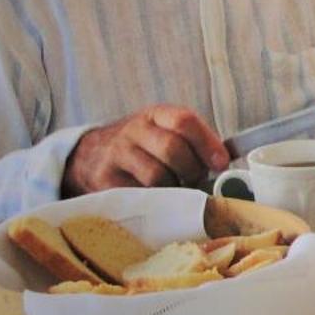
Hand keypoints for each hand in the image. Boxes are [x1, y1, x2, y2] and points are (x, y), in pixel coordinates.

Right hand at [62, 104, 229, 194]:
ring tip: (176, 189)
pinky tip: (158, 198)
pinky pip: (138, 194)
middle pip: (172, 149)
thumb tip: (225, 162)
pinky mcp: (104, 180)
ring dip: (174, 188)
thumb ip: (192, 142)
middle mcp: (133, 130)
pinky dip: (155, 200)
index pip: (184, 120)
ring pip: (156, 176)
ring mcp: (116, 154)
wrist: (89, 155)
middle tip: (196, 179)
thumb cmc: (142, 147)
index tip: (220, 163)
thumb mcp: (164, 131)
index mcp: (155, 114)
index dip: (207, 143)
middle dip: (192, 169)